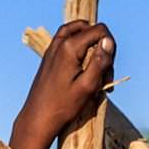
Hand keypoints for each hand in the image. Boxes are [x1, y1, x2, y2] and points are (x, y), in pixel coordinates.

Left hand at [13, 20, 114, 148]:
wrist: (38, 119)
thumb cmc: (63, 106)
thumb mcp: (87, 86)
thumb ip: (100, 61)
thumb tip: (108, 40)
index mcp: (69, 47)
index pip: (100, 30)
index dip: (110, 46)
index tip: (108, 69)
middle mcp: (59, 42)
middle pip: (90, 30)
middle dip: (101, 47)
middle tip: (104, 73)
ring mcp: (52, 48)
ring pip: (78, 32)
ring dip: (90, 45)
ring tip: (95, 68)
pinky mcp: (49, 56)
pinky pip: (68, 41)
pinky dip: (79, 48)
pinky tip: (83, 68)